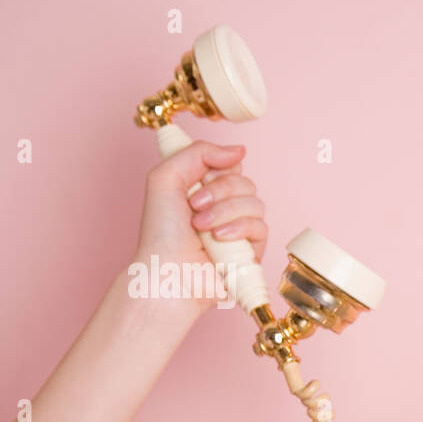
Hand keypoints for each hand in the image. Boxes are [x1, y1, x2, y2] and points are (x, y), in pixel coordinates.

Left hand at [130, 141, 267, 316]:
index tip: (196, 181)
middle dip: (220, 192)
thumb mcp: (165, 177)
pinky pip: (261, 226)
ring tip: (202, 227)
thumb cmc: (161, 232)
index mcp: (205, 187)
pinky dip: (239, 229)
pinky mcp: (252, 249)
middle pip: (245, 181)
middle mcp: (224, 205)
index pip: (230, 164)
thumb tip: (239, 150)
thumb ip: (198, 153)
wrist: (169, 271)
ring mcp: (240, 227)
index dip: (217, 168)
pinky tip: (219, 239)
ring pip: (255, 202)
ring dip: (225, 212)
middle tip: (194, 207)